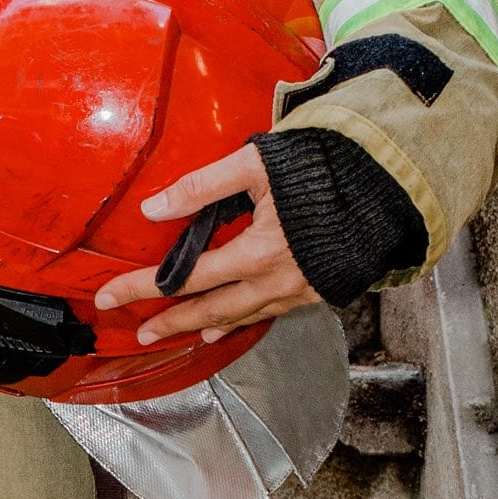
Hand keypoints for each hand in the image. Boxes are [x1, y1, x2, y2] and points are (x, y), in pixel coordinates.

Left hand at [94, 142, 318, 343]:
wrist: (389, 186)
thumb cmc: (322, 169)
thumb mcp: (257, 165)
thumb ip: (201, 186)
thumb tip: (153, 208)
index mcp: (256, 252)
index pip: (183, 278)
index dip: (140, 288)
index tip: (107, 297)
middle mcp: (275, 281)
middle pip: (209, 309)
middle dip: (169, 322)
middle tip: (138, 333)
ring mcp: (298, 291)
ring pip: (240, 317)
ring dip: (202, 325)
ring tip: (174, 333)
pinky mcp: (317, 290)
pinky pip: (268, 314)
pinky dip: (239, 321)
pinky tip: (223, 326)